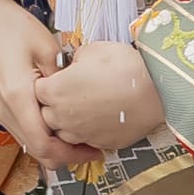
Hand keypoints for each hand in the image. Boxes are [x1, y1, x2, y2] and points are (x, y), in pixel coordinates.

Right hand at [0, 0, 93, 170]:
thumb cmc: (12, 26)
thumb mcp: (46, 47)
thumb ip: (62, 80)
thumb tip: (81, 101)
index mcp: (17, 97)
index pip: (44, 145)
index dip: (72, 154)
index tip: (96, 149)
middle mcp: (5, 110)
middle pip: (37, 151)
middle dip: (66, 156)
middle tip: (93, 147)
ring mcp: (0, 110)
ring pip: (30, 144)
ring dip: (55, 146)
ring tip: (81, 135)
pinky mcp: (1, 105)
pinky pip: (24, 131)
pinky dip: (43, 135)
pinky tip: (61, 122)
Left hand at [34, 37, 162, 155]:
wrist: (157, 92)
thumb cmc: (124, 67)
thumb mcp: (92, 50)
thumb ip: (74, 60)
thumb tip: (75, 66)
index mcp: (55, 91)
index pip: (37, 90)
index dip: (48, 83)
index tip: (58, 78)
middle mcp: (62, 117)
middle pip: (46, 114)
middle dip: (54, 105)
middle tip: (71, 92)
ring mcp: (81, 134)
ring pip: (64, 132)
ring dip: (69, 121)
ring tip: (87, 107)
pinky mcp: (100, 144)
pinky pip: (86, 140)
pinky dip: (89, 131)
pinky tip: (101, 117)